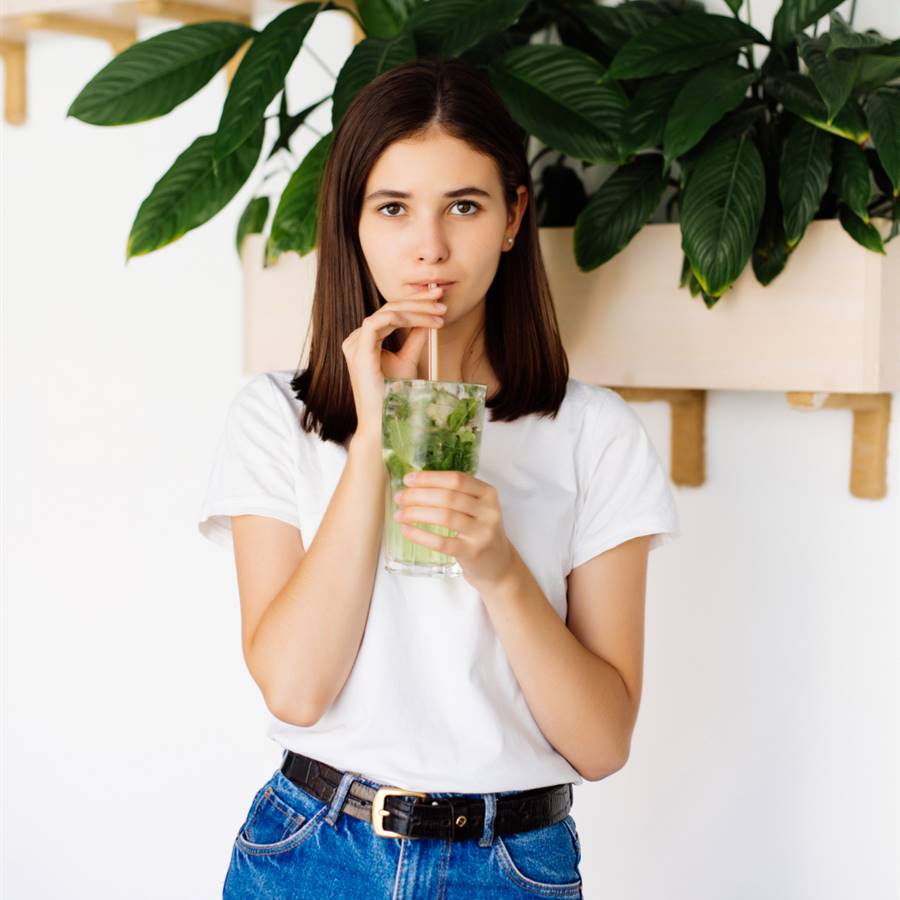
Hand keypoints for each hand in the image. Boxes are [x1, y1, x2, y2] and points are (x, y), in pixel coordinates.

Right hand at [342, 284, 446, 436]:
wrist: (385, 422)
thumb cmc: (394, 396)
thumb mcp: (408, 360)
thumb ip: (415, 338)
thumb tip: (428, 319)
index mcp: (366, 340)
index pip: (390, 312)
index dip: (415, 302)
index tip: (439, 300)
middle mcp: (357, 339)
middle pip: (389, 308)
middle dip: (418, 301)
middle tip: (442, 299)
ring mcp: (355, 345)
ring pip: (386, 313)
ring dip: (415, 310)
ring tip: (439, 314)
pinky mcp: (358, 352)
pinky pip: (376, 324)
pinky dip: (400, 319)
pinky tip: (423, 320)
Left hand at [392, 469, 515, 591]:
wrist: (499, 564)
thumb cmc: (480, 532)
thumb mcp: (477, 508)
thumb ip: (456, 494)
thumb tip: (415, 485)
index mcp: (488, 493)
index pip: (456, 479)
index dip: (430, 478)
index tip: (409, 480)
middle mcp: (488, 511)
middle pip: (448, 497)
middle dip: (418, 495)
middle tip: (399, 498)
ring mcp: (482, 532)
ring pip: (444, 517)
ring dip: (416, 514)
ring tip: (400, 514)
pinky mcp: (472, 552)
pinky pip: (441, 542)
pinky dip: (420, 535)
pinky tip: (407, 531)